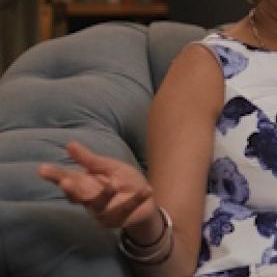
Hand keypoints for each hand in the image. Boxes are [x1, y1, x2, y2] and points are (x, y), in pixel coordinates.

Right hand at [38, 141, 155, 229]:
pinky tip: (147, 189)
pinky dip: (137, 199)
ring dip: (104, 195)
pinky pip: (127, 208)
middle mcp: (89, 200)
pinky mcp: (118, 219)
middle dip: (71, 190)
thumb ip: (90, 160)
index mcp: (86, 184)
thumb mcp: (109, 167)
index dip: (55, 175)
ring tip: (112, 185)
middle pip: (77, 195)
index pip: (67, 179)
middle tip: (65, 182)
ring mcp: (102, 212)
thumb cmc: (123, 182)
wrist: (146, 202)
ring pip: (99, 204)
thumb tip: (69, 144)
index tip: (42, 169)